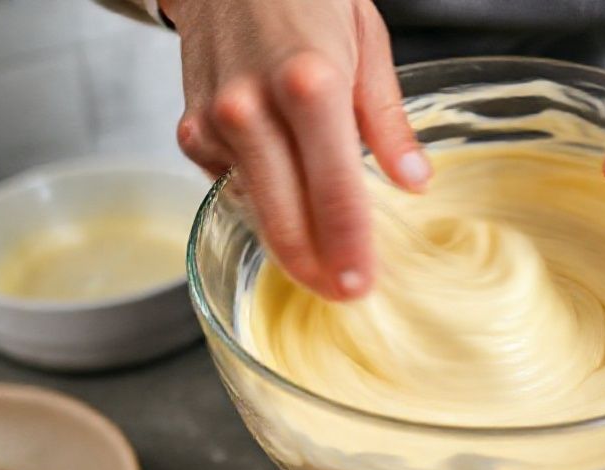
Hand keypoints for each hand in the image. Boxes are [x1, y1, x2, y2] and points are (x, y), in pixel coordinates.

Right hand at [163, 0, 431, 299]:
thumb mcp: (366, 40)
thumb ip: (388, 120)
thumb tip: (414, 181)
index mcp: (310, 85)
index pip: (336, 193)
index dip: (350, 249)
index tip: (363, 286)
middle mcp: (252, 109)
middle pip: (285, 219)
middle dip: (316, 269)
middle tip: (343, 294)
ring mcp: (214, 122)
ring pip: (254, 210)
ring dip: (287, 245)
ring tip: (321, 265)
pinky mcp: (190, 129)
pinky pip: (229, 184)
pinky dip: (257, 199)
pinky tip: (281, 194)